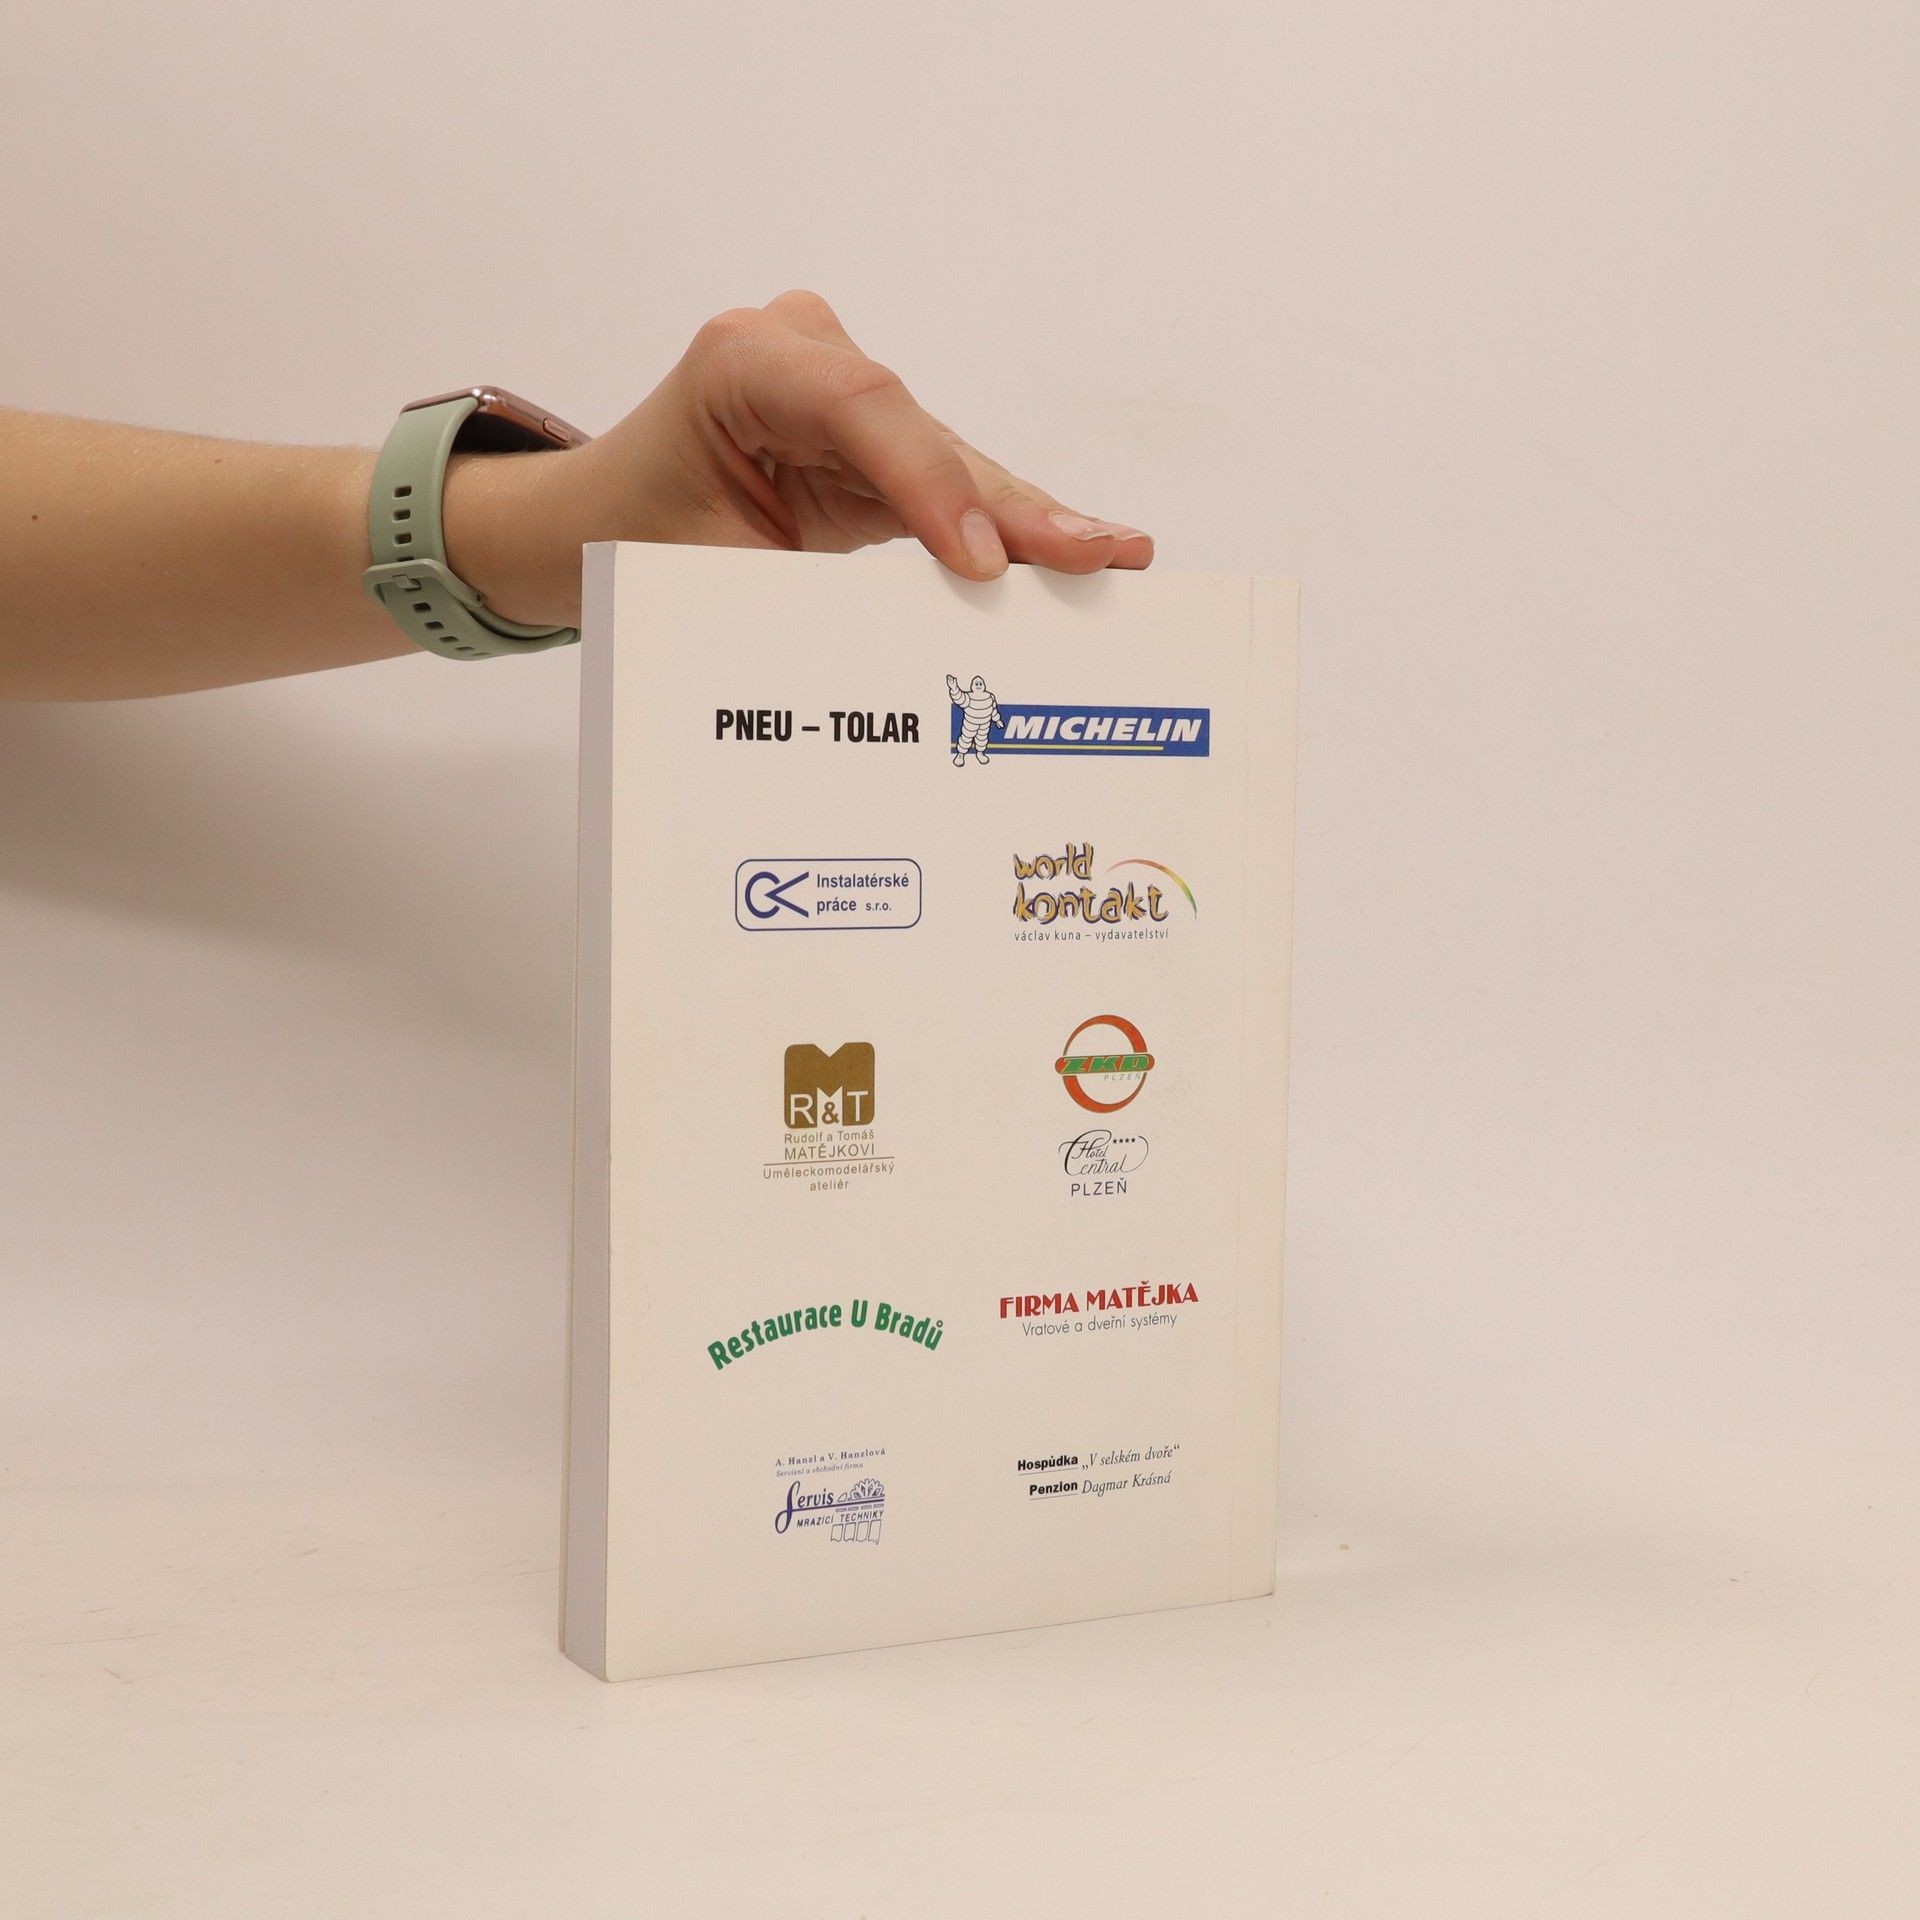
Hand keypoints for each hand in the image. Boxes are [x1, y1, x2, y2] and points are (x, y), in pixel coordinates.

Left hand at [445, 290, 1152, 627]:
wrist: (593, 526)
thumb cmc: (630, 543)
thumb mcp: (704, 575)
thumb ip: (805, 593)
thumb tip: (918, 652)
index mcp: (744, 363)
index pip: (862, 407)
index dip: (931, 482)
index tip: (982, 563)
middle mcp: (804, 355)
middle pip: (927, 436)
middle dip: (1010, 510)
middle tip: (1094, 556)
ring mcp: (844, 390)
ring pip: (951, 462)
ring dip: (1026, 524)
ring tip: (1113, 558)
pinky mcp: (872, 436)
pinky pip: (946, 483)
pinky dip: (1003, 529)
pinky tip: (1080, 550)